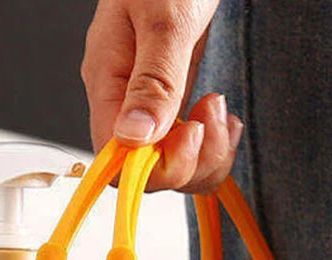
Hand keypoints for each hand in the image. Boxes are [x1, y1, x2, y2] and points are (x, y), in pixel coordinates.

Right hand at [81, 0, 243, 192]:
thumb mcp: (166, 17)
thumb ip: (154, 80)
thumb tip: (132, 139)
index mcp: (107, 78)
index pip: (114, 156)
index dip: (152, 167)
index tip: (187, 140)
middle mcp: (124, 97)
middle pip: (146, 169)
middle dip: (188, 160)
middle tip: (210, 118)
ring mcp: (150, 100)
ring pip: (173, 164)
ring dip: (207, 154)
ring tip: (221, 112)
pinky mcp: (174, 98)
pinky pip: (190, 145)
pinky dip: (214, 144)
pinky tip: (224, 118)